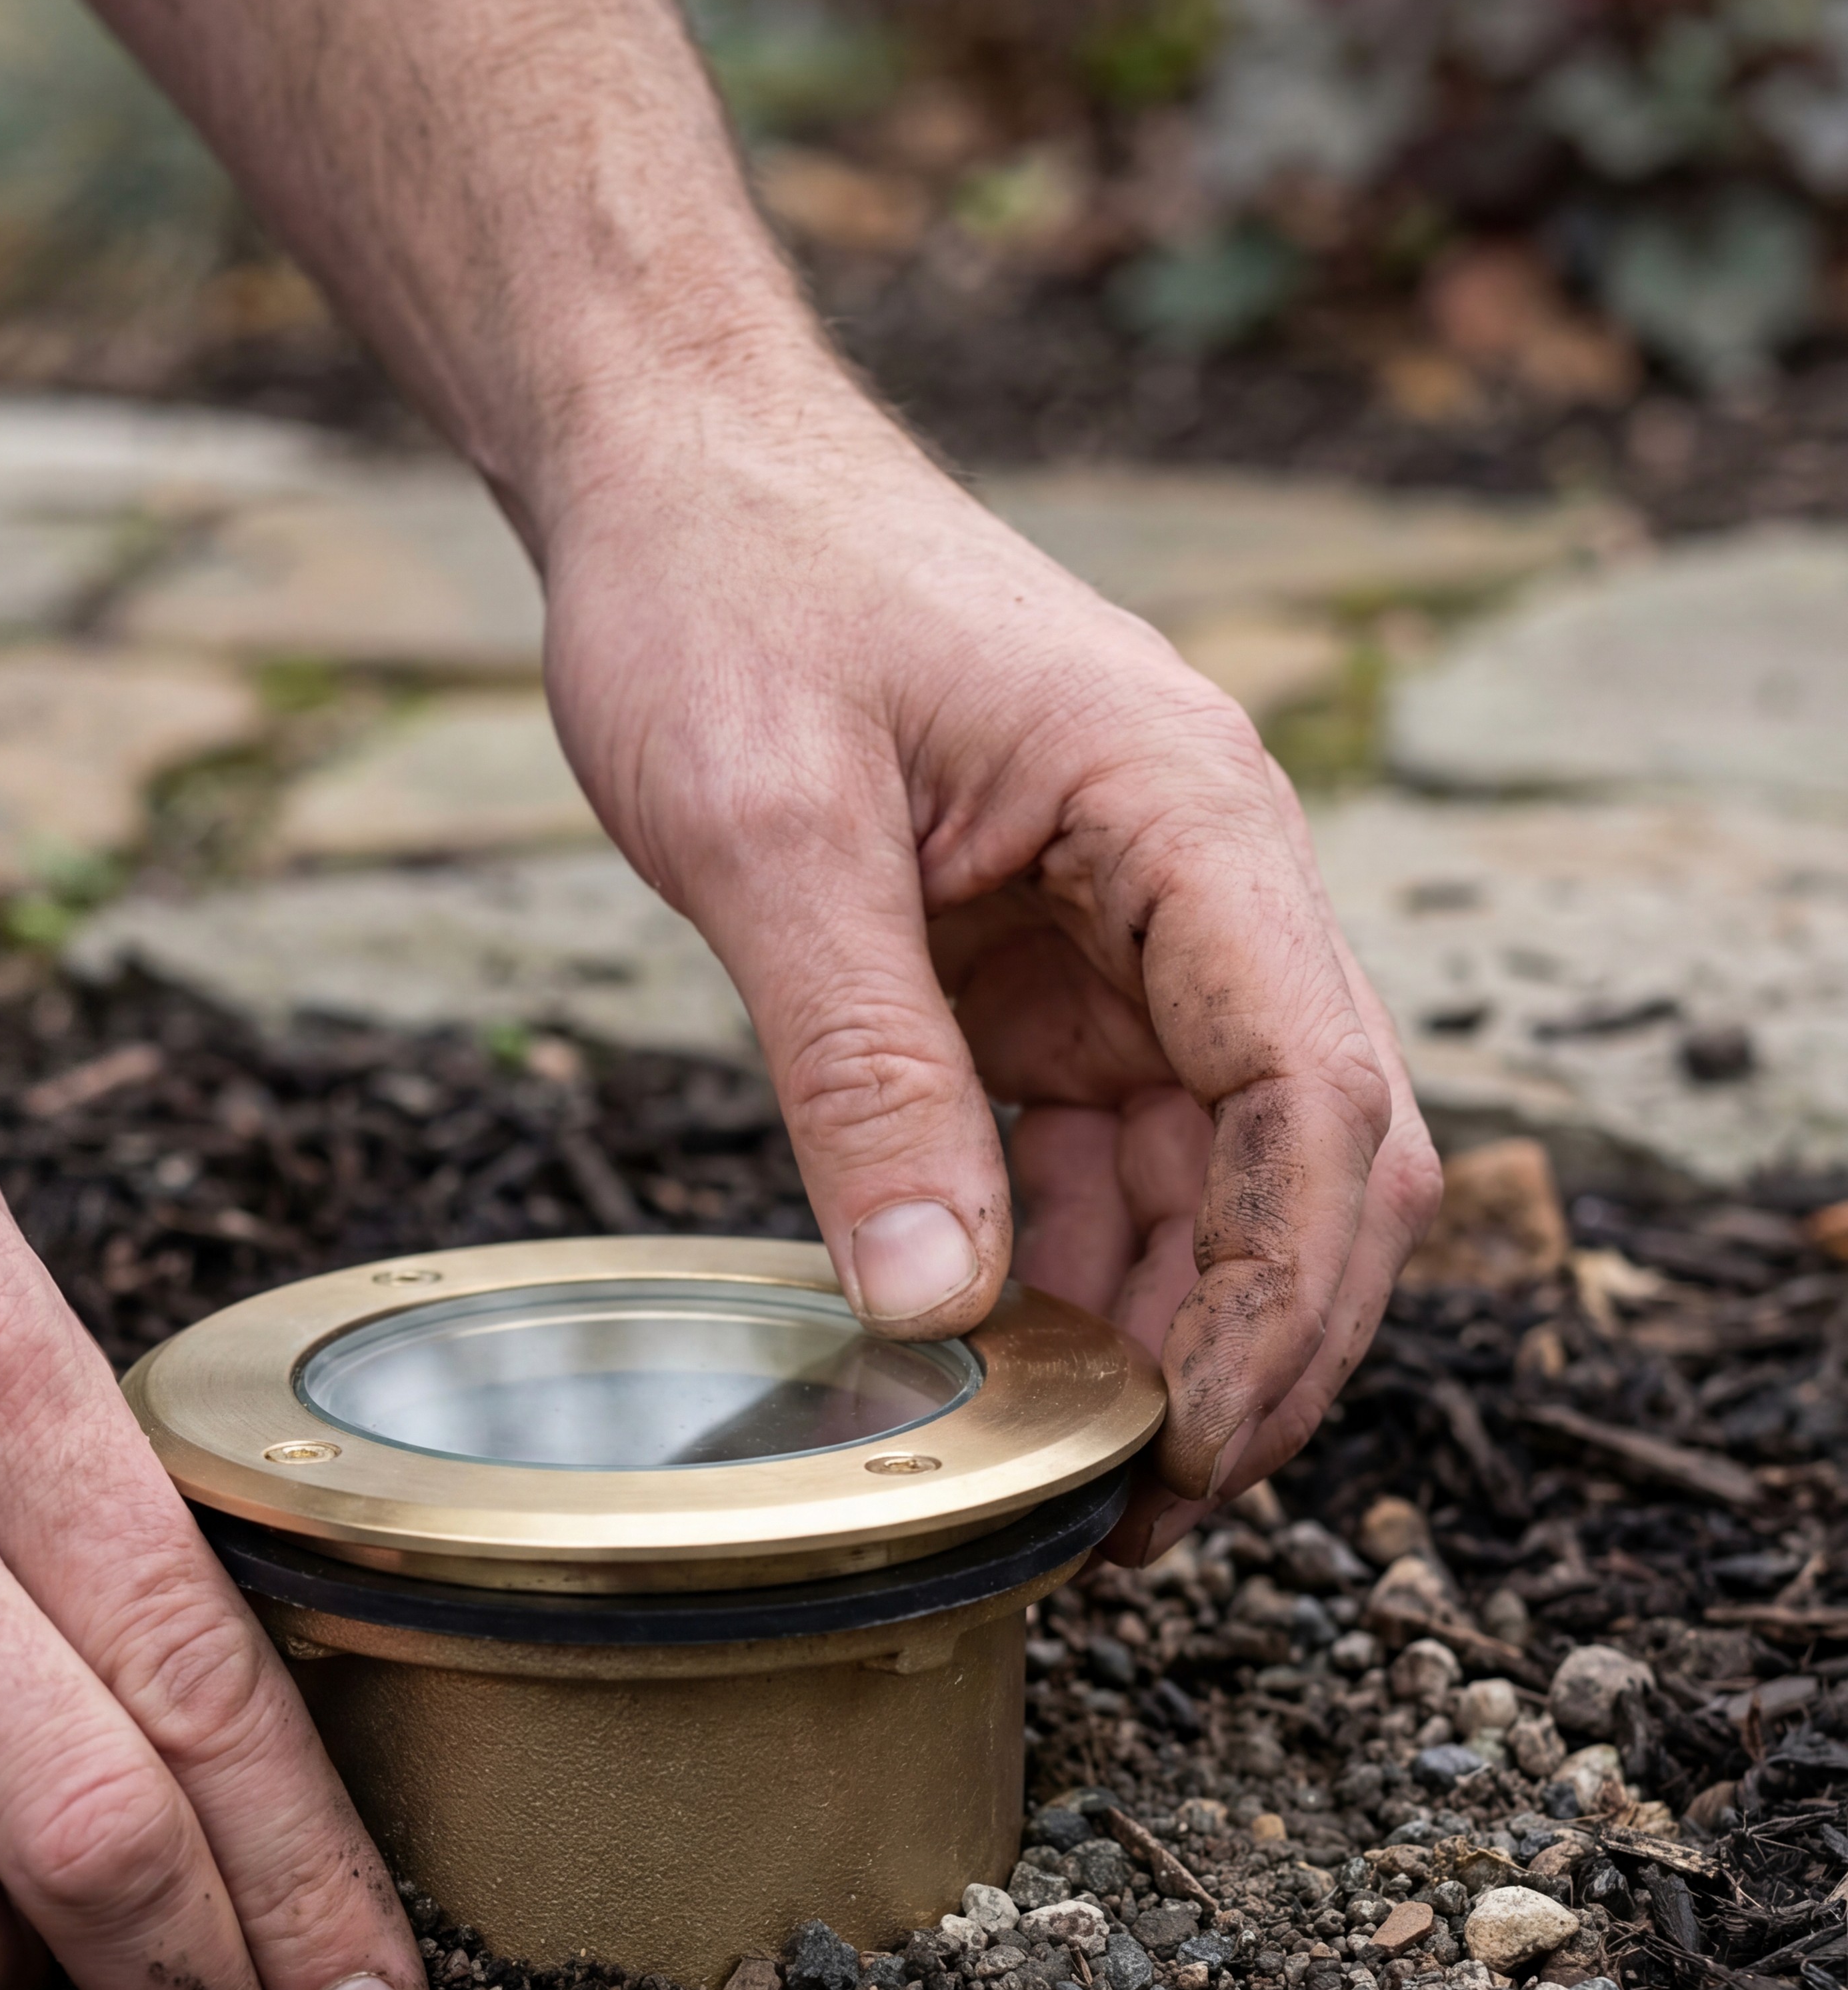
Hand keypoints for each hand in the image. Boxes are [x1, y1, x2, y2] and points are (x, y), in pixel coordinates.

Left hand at [541, 398, 1438, 1553]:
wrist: (677, 473)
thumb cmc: (726, 593)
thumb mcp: (768, 830)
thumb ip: (859, 1062)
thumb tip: (931, 1304)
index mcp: (1185, 816)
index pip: (1311, 1090)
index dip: (1277, 1291)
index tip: (1188, 1447)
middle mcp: (1200, 882)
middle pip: (1312, 1155)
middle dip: (1251, 1342)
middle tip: (1139, 1516)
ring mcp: (1134, 931)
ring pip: (1215, 1173)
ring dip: (1163, 1327)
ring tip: (1063, 1478)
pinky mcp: (1049, 971)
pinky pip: (1105, 1148)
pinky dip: (1074, 1265)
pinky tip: (1002, 1364)